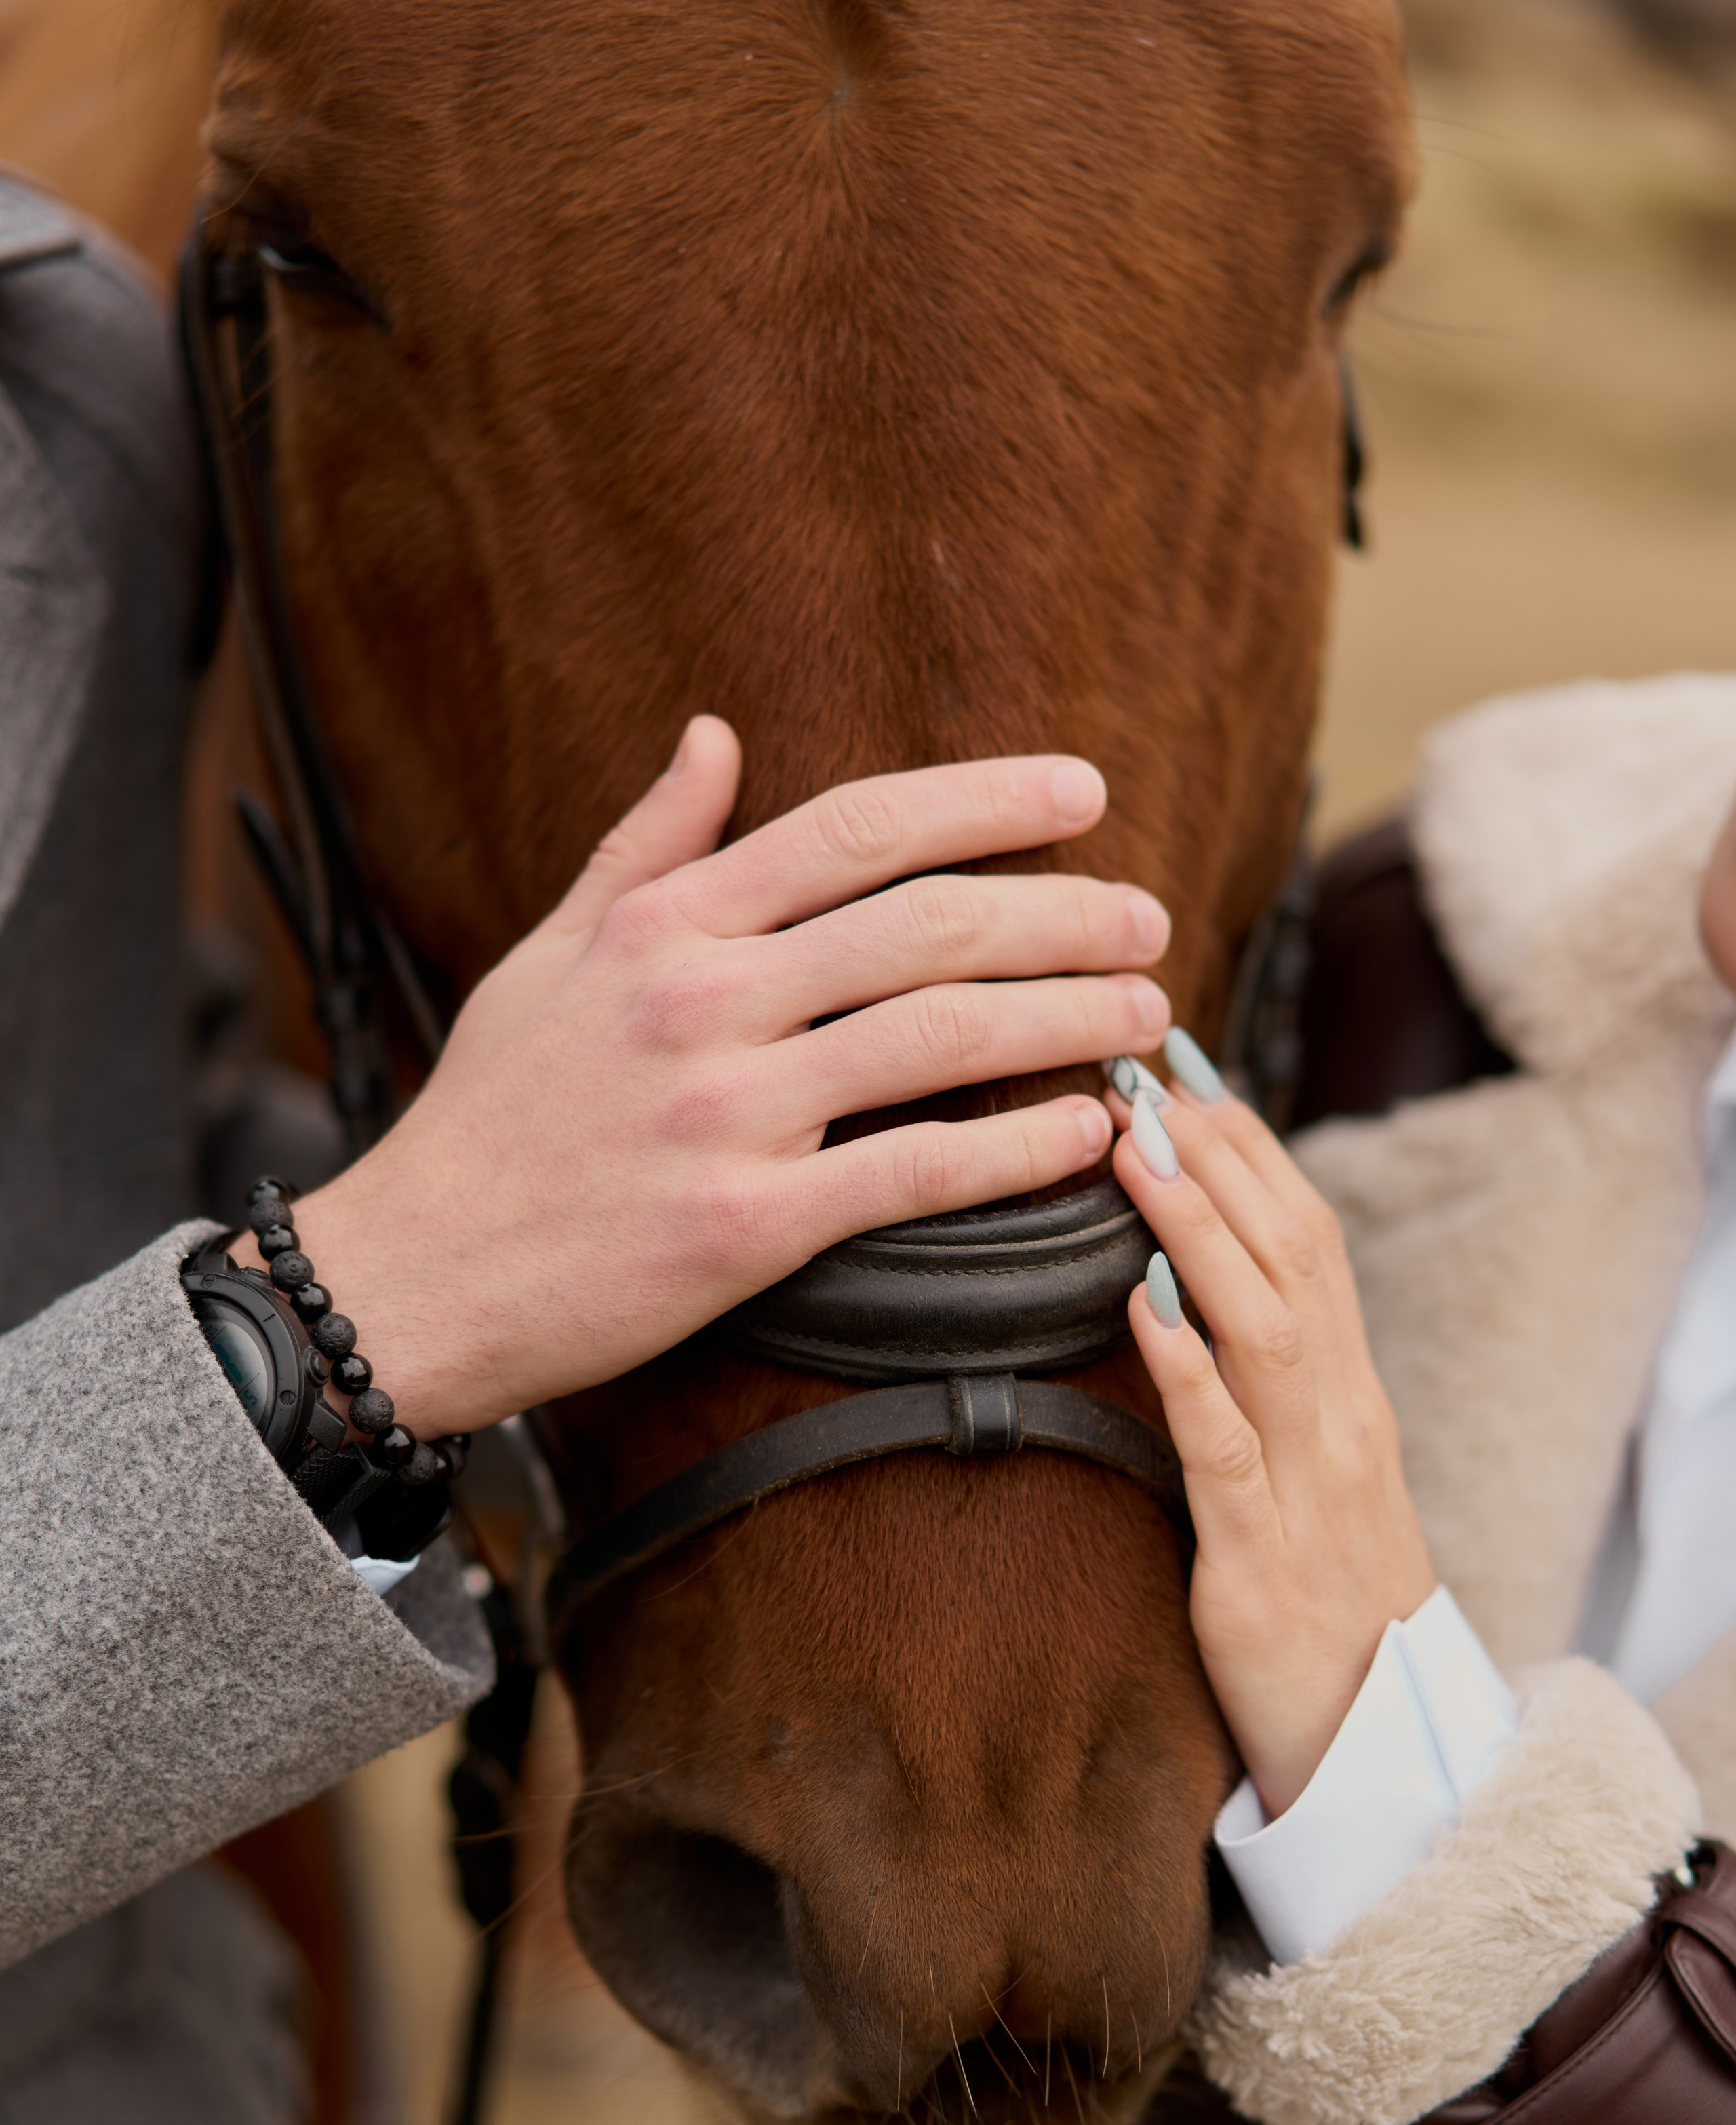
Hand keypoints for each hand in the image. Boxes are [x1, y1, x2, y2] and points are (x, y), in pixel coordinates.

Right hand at [266, 720, 1169, 1435]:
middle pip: (924, 924)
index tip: (1081, 789)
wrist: (414, 1274)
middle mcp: (702, 1000)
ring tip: (1144, 1013)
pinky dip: (1014, 1150)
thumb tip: (713, 733)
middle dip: (1060, 910)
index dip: (983, 799)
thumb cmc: (488, 1118)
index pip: (855, 829)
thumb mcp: (547, 956)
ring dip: (1063, 1017)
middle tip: (1148, 918)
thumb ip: (644, 845)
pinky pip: (912, 1174)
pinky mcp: (745, 1228)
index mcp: (665, 925)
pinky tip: (1085, 1132)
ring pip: (938, 1037)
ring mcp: (726, 1114)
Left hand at [1110, 1060, 1434, 1817]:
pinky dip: (1187, 1371)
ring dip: (1198, 1233)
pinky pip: (1223, 1450)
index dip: (1251, 1147)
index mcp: (1347, 1392)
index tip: (1187, 1069)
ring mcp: (1308, 1484)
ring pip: (1266, 1329)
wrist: (1377, 1741)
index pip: (1309, 1238)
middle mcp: (1340, 1418)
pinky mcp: (1259, 1559)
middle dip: (1221, 1159)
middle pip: (1293, 1257)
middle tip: (1146, 1076)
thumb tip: (1187, 1286)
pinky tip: (1141, 1309)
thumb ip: (1261, 1383)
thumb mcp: (1303, 1472)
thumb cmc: (1321, 1598)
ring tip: (1133, 1154)